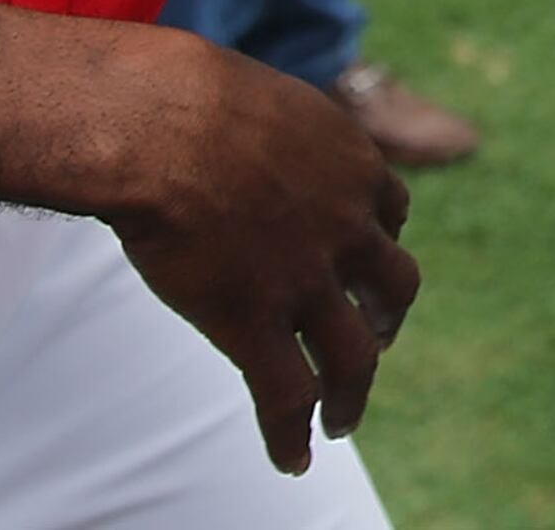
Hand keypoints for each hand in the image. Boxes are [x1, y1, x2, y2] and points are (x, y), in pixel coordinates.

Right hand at [98, 36, 419, 473]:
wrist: (160, 122)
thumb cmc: (187, 95)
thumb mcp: (262, 97)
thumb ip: (273, 129)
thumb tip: (237, 121)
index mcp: (352, 163)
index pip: (390, 212)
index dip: (378, 242)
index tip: (362, 264)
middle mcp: (346, 224)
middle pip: (395, 288)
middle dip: (386, 320)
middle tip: (374, 341)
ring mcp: (308, 279)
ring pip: (354, 356)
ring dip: (352, 394)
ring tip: (340, 418)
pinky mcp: (257, 321)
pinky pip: (288, 396)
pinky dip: (293, 436)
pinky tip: (290, 458)